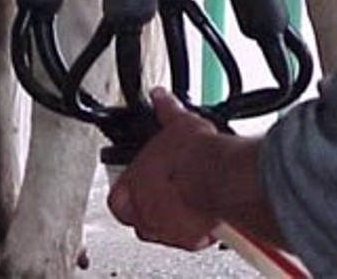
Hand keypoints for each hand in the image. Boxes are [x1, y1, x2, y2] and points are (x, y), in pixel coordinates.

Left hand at [107, 87, 219, 249]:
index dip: (126, 190)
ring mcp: (169, 231)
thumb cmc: (191, 155)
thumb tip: (161, 97)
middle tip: (167, 192)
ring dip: (173, 220)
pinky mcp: (194, 241)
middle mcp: (147, 214)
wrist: (219, 176)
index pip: (117, 199)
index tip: (139, 181)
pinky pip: (193, 239)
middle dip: (151, 207)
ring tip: (189, 201)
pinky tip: (210, 214)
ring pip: (163, 232)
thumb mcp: (178, 123)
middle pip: (138, 220)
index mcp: (133, 188)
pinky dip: (200, 229)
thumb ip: (167, 111)